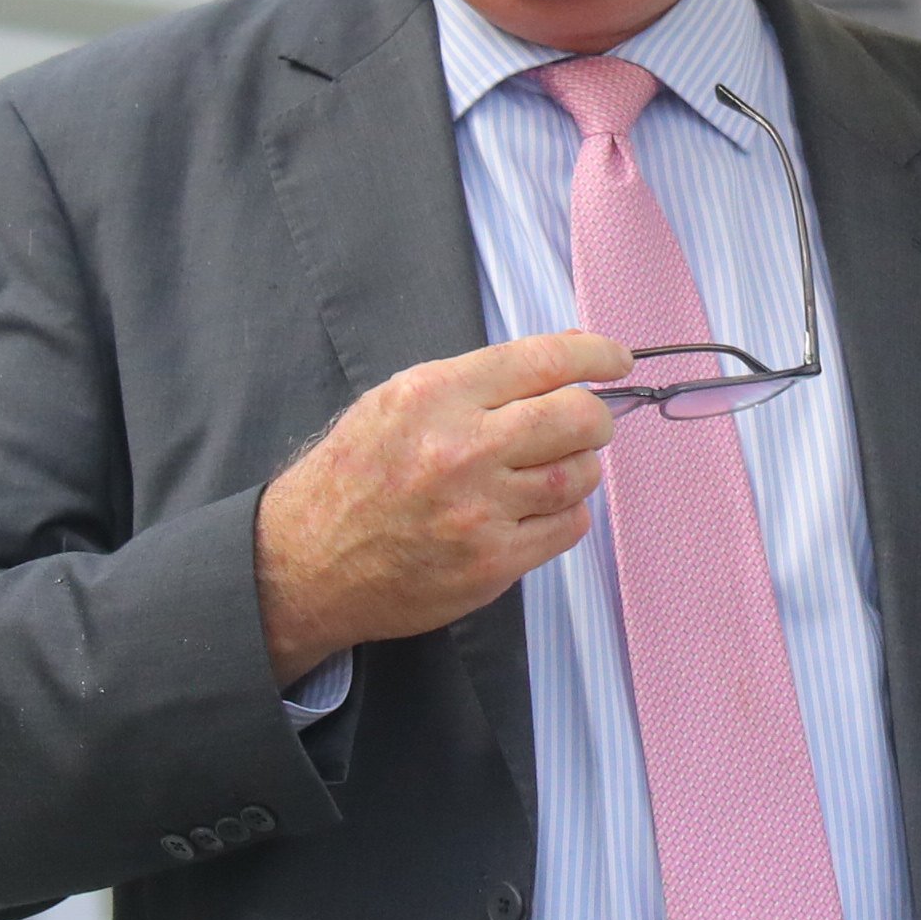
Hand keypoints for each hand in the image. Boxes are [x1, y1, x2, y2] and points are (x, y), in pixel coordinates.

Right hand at [254, 332, 627, 681]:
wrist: (306, 562)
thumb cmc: (353, 478)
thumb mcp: (397, 402)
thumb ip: (479, 380)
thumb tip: (563, 356)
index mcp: (435, 396)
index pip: (544, 361)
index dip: (595, 356)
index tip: (615, 360)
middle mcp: (460, 449)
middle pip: (578, 417)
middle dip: (596, 416)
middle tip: (587, 422)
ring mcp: (479, 511)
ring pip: (580, 475)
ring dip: (579, 467)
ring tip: (546, 470)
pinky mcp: (492, 563)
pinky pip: (568, 527)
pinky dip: (565, 514)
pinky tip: (533, 511)